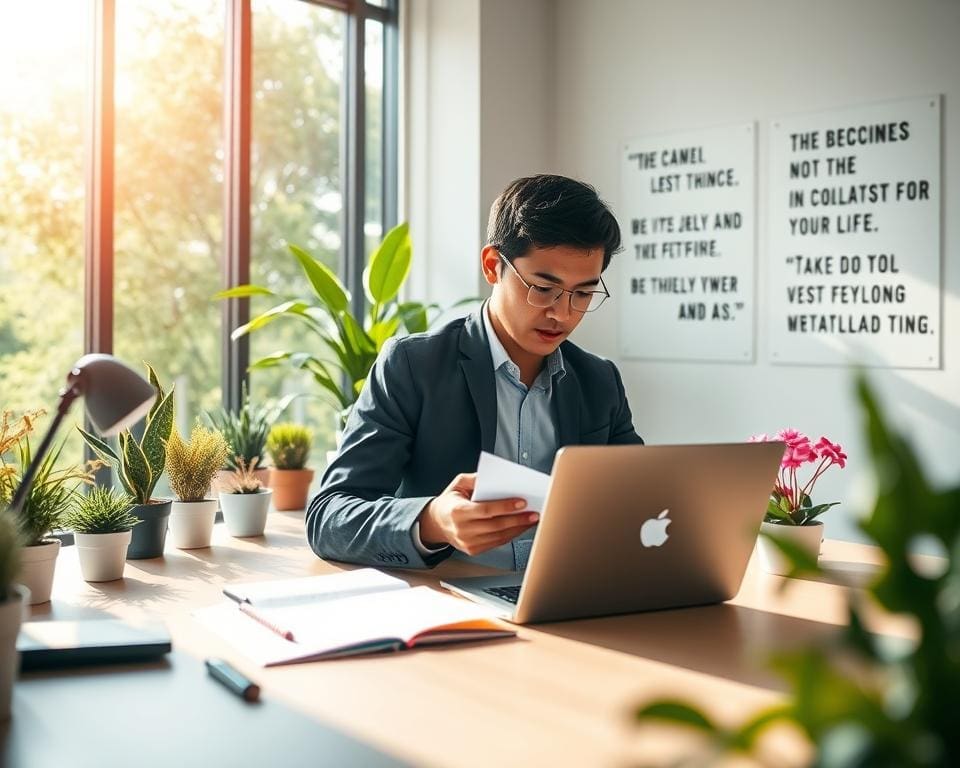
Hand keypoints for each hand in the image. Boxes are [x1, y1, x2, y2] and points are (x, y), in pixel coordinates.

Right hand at [418, 472, 538, 555]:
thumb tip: (496, 478)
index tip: (522, 502)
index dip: (505, 507)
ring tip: (532, 519)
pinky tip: (521, 527)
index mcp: (457, 511)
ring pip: (500, 536)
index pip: (486, 510)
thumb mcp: (458, 484)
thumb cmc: (450, 502)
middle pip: (496, 525)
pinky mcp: (474, 550)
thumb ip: (475, 478)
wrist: (437, 523)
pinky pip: (497, 542)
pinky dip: (512, 535)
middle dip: (518, 519)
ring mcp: (468, 543)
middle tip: (534, 513)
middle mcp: (463, 530)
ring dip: (519, 528)